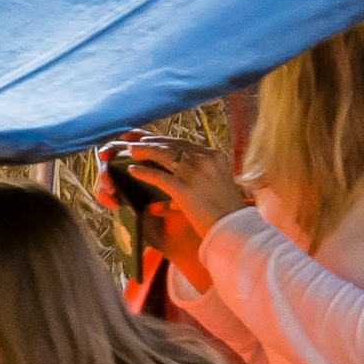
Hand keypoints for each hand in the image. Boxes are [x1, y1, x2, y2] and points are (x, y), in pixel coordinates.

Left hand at [111, 137, 245, 230]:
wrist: (233, 227)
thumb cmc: (226, 209)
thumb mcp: (218, 181)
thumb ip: (203, 171)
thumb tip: (182, 170)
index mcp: (214, 156)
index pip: (183, 143)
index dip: (163, 139)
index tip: (149, 137)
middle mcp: (204, 159)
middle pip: (172, 144)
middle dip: (150, 141)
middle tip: (133, 139)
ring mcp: (194, 173)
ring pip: (163, 155)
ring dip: (144, 151)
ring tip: (130, 151)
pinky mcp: (184, 189)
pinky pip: (158, 176)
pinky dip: (144, 172)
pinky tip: (133, 170)